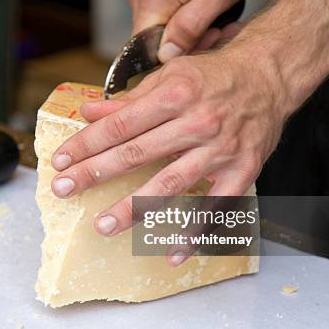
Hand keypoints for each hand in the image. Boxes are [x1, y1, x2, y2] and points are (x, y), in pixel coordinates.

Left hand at [50, 46, 291, 238]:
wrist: (268, 75)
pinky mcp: (242, 171)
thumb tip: (89, 112)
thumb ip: (129, 100)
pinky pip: (216, 208)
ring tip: (105, 225)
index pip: (119, 125)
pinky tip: (172, 252)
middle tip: (65, 190)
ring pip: (169, 185)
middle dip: (94, 174)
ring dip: (134, 208)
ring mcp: (220, 149)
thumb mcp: (169, 76)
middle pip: (136, 154)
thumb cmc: (214, 76)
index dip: (86, 144)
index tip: (60, 161)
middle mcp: (196, 122)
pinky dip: (195, 232)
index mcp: (173, 95)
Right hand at [126, 0, 259, 60]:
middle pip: (152, 36)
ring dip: (183, 26)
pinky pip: (159, 8)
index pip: (147, 48)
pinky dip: (180, 11)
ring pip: (157, 23)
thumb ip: (190, 27)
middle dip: (182, 40)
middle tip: (214, 27)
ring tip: (210, 11)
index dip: (175, 53)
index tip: (203, 40)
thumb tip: (166, 55)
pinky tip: (200, 0)